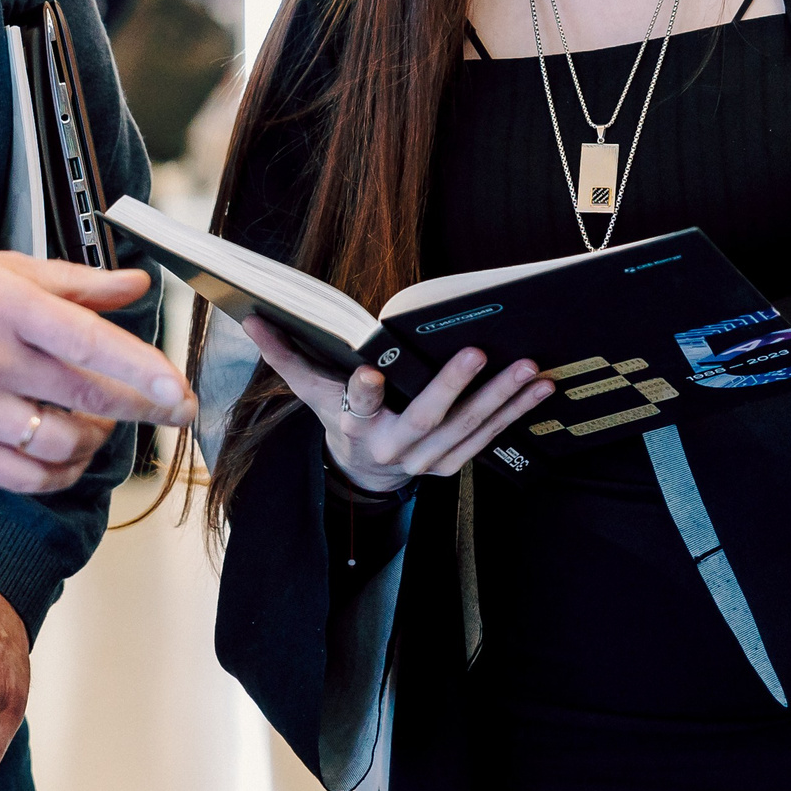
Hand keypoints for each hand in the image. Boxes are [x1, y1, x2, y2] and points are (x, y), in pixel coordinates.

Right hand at [0, 251, 192, 492]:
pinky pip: (24, 477)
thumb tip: (137, 285)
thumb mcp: (5, 269)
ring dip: (98, 439)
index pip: (92, 344)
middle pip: (87, 397)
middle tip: (176, 411)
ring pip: (62, 444)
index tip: (179, 390)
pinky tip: (70, 453)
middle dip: (144, 409)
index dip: (144, 371)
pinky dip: (61, 472)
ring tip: (102, 421)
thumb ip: (77, 282)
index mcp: (8, 305)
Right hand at [245, 318, 554, 494]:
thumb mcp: (312, 391)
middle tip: (477, 352)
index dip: (363, 390)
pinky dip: (516, 413)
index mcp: (355, 425)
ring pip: (467, 429)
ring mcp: (426, 460)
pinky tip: (540, 388)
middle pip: (425, 418)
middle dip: (452, 386)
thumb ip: (286, 355)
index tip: (370, 371)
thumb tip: (250, 318)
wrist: (362, 472)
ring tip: (530, 368)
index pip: (358, 406)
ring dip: (502, 398)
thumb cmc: (340, 417)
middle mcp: (392, 448)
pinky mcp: (451, 465)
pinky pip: (488, 439)